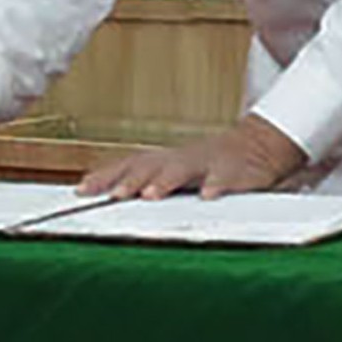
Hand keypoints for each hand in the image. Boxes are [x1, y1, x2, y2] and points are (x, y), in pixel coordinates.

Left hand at [78, 115, 305, 200]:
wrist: (260, 145)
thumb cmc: (211, 163)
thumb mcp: (177, 171)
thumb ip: (149, 181)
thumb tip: (109, 194)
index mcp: (165, 160)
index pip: (128, 164)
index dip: (105, 176)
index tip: (80, 190)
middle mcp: (182, 158)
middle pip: (150, 165)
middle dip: (129, 180)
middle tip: (110, 195)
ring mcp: (208, 163)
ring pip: (183, 168)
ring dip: (166, 180)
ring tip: (150, 194)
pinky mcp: (234, 171)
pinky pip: (225, 178)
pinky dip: (216, 185)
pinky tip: (207, 196)